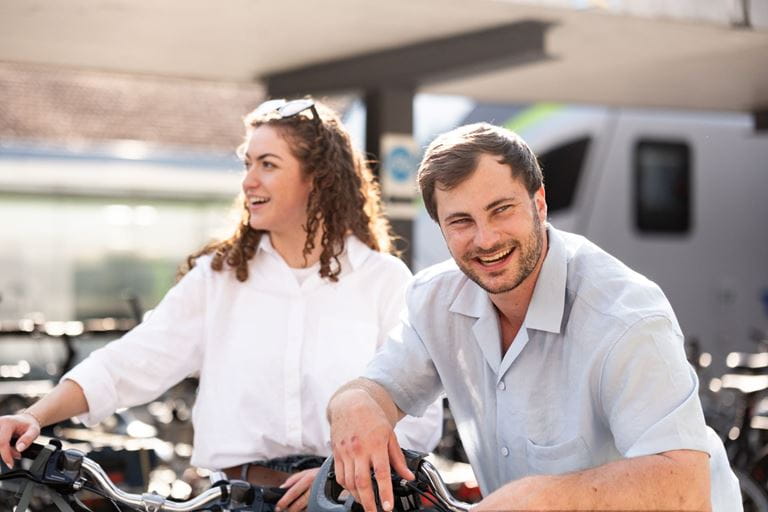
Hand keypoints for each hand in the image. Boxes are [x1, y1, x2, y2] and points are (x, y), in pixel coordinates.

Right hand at [0, 412, 40, 467]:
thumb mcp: (34, 431)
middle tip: (17, 453)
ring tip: (14, 448)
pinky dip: (3, 449)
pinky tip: (9, 447)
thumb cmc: (29, 425)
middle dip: (6, 453)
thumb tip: (19, 448)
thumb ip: (28, 439)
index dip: (5, 455)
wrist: (25, 420)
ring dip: (4, 451)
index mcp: (7, 423)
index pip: (2, 442)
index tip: (11, 464)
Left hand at [275, 467, 319, 511]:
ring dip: (297, 510)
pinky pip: (312, 509)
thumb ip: (293, 479)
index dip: (284, 500)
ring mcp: (320, 496)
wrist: (335, 476)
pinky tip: (302, 509)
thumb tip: (282, 487)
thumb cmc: (318, 474)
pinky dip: (305, 510)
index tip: (278, 506)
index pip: (293, 492)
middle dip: (290, 509)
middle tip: (284, 509)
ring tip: (293, 509)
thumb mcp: (306, 472)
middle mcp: (315, 487)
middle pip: (299, 503)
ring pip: (305, 508)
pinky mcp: (323, 502)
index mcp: (309, 478)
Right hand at [329, 389, 413, 511]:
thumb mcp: (390, 435)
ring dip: (358, 496)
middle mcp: (359, 449)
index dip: (385, 492)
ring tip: (366, 502)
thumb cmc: (372, 418)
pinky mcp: (336, 453)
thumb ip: (398, 458)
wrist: (351, 403)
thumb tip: (408, 476)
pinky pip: (339, 475)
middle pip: (362, 482)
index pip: (381, 473)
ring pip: (349, 482)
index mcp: (376, 444)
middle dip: (368, 502)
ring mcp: (346, 452)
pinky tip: (353, 490)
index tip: (388, 507)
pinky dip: (346, 486)